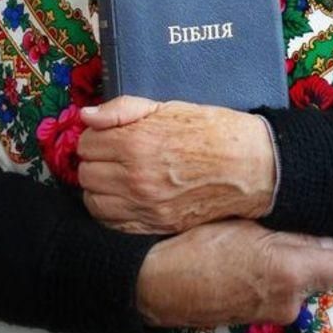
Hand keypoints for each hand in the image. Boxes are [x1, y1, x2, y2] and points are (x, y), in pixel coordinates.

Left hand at [77, 95, 275, 233]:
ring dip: (98, 187)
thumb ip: (122, 110)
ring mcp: (145, 206)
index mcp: (136, 143)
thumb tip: (86, 116)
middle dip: (94, 160)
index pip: (86, 143)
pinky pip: (112, 225)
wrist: (247, 165)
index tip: (107, 134)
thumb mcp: (167, 107)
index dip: (95, 136)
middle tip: (111, 154)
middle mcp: (135, 178)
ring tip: (115, 176)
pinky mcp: (156, 226)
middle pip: (85, 173)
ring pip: (93, 202)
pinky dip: (110, 211)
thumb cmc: (210, 131)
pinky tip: (122, 198)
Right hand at [135, 219, 332, 328]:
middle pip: (321, 276)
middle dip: (318, 253)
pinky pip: (280, 295)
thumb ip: (292, 236)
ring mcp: (272, 315)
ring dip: (296, 264)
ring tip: (272, 237)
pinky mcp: (255, 320)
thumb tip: (326, 241)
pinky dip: (278, 277)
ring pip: (300, 285)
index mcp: (292, 274)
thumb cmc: (200, 243)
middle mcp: (289, 301)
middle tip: (301, 224)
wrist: (159, 283)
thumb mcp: (247, 226)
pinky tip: (255, 257)